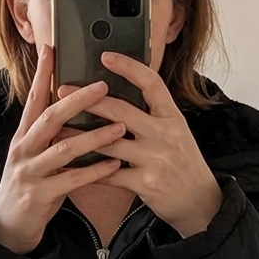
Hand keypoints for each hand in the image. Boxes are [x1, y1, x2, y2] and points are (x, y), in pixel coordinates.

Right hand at [0, 45, 126, 253]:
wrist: (8, 227)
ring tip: (120, 126)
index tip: (52, 49)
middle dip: (78, 100)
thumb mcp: (34, 156)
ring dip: (94, 136)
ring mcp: (29, 172)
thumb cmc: (29, 187)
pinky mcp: (39, 195)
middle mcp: (23, 149)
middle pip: (50, 117)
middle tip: (103, 86)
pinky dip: (95, 171)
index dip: (42, 74)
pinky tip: (114, 164)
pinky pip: (72, 180)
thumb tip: (73, 110)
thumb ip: (50, 136)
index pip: (33, 99)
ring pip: (64, 148)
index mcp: (23, 136)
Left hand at [58, 52, 222, 238]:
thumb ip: (153, 115)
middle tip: (63, 91)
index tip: (105, 56)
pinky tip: (71, 165)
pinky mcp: (145, 183)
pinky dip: (88, 170)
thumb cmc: (184, 164)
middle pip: (121, 110)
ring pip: (108, 143)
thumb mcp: (177, 132)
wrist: (201, 202)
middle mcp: (164, 134)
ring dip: (79, 136)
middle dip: (88, 100)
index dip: (128, 67)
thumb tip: (123, 94)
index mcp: (172, 117)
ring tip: (58, 130)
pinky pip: (109, 174)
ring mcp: (154, 159)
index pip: (151, 83)